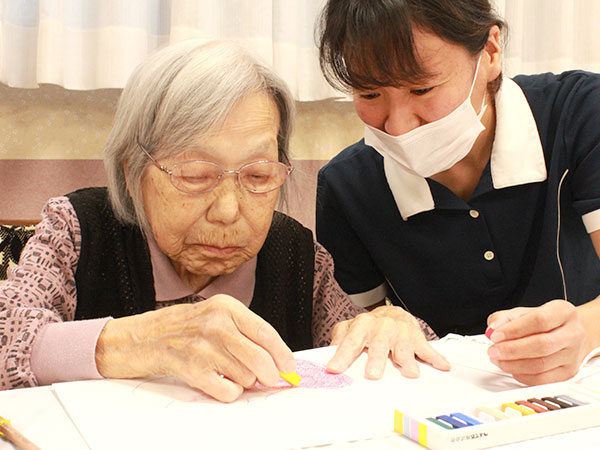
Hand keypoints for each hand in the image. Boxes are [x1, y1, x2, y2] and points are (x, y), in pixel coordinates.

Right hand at [95, 294, 294, 402]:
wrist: (138, 338)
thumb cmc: (180, 328)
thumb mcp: (213, 316)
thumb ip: (242, 332)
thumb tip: (274, 359)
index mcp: (226, 307)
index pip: (266, 332)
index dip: (282, 354)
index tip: (289, 368)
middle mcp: (217, 323)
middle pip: (260, 358)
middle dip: (268, 374)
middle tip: (265, 379)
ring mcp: (203, 345)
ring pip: (246, 376)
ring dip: (243, 381)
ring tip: (224, 371)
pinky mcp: (192, 368)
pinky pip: (228, 390)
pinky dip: (228, 391)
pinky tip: (216, 381)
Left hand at [326, 305, 449, 378]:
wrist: (391, 312)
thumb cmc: (369, 326)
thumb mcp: (349, 329)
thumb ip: (339, 340)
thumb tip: (325, 355)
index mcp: (362, 326)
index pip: (350, 342)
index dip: (342, 356)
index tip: (334, 369)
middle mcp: (381, 328)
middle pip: (378, 345)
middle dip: (377, 360)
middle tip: (373, 375)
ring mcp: (400, 333)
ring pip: (403, 347)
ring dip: (406, 360)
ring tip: (409, 373)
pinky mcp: (416, 338)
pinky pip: (426, 349)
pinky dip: (435, 358)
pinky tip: (442, 366)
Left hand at [486, 299, 591, 384]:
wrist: (569, 333)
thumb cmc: (545, 321)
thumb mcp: (524, 312)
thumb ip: (505, 318)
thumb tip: (492, 330)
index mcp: (563, 312)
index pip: (539, 321)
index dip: (514, 330)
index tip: (495, 335)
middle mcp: (573, 333)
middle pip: (541, 345)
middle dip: (511, 350)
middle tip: (493, 350)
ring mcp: (572, 355)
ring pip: (540, 365)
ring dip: (513, 364)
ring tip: (498, 359)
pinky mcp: (568, 373)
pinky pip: (542, 380)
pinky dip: (521, 375)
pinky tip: (511, 368)